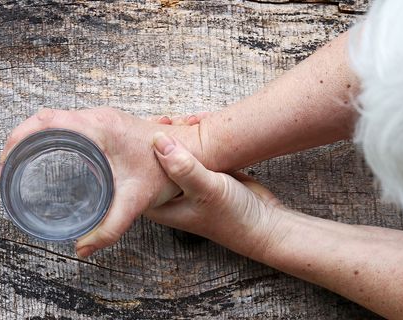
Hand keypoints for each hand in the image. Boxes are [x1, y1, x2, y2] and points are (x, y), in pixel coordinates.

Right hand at [0, 108, 201, 257]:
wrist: (192, 150)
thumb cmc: (165, 171)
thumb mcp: (134, 201)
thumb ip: (110, 227)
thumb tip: (83, 248)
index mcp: (97, 128)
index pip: (45, 122)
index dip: (18, 140)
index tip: (6, 165)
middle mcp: (96, 117)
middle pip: (44, 119)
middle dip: (19, 141)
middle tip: (8, 171)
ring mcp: (100, 118)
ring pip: (55, 119)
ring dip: (34, 138)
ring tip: (21, 165)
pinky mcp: (105, 124)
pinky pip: (68, 123)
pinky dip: (50, 137)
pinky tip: (49, 158)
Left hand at [145, 132, 287, 259]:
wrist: (265, 221)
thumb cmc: (234, 216)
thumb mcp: (206, 190)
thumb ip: (182, 167)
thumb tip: (157, 140)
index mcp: (160, 204)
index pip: (137, 173)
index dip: (139, 149)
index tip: (149, 126)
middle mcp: (170, 193)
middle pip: (154, 159)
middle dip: (161, 136)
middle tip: (170, 119)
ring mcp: (186, 182)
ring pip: (174, 151)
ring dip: (180, 133)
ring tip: (188, 120)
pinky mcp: (203, 172)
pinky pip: (194, 149)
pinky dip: (197, 136)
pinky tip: (201, 121)